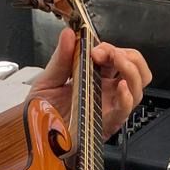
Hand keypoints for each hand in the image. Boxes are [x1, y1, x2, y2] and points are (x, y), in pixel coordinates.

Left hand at [29, 29, 151, 138]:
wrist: (32, 135)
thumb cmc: (41, 112)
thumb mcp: (48, 80)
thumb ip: (60, 58)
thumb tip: (69, 34)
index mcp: (96, 79)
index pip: (118, 59)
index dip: (111, 49)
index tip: (93, 48)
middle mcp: (107, 92)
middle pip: (136, 70)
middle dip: (126, 56)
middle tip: (105, 54)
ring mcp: (109, 108)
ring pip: (137, 87)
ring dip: (130, 69)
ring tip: (116, 61)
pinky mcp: (105, 124)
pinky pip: (125, 110)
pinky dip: (127, 96)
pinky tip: (121, 87)